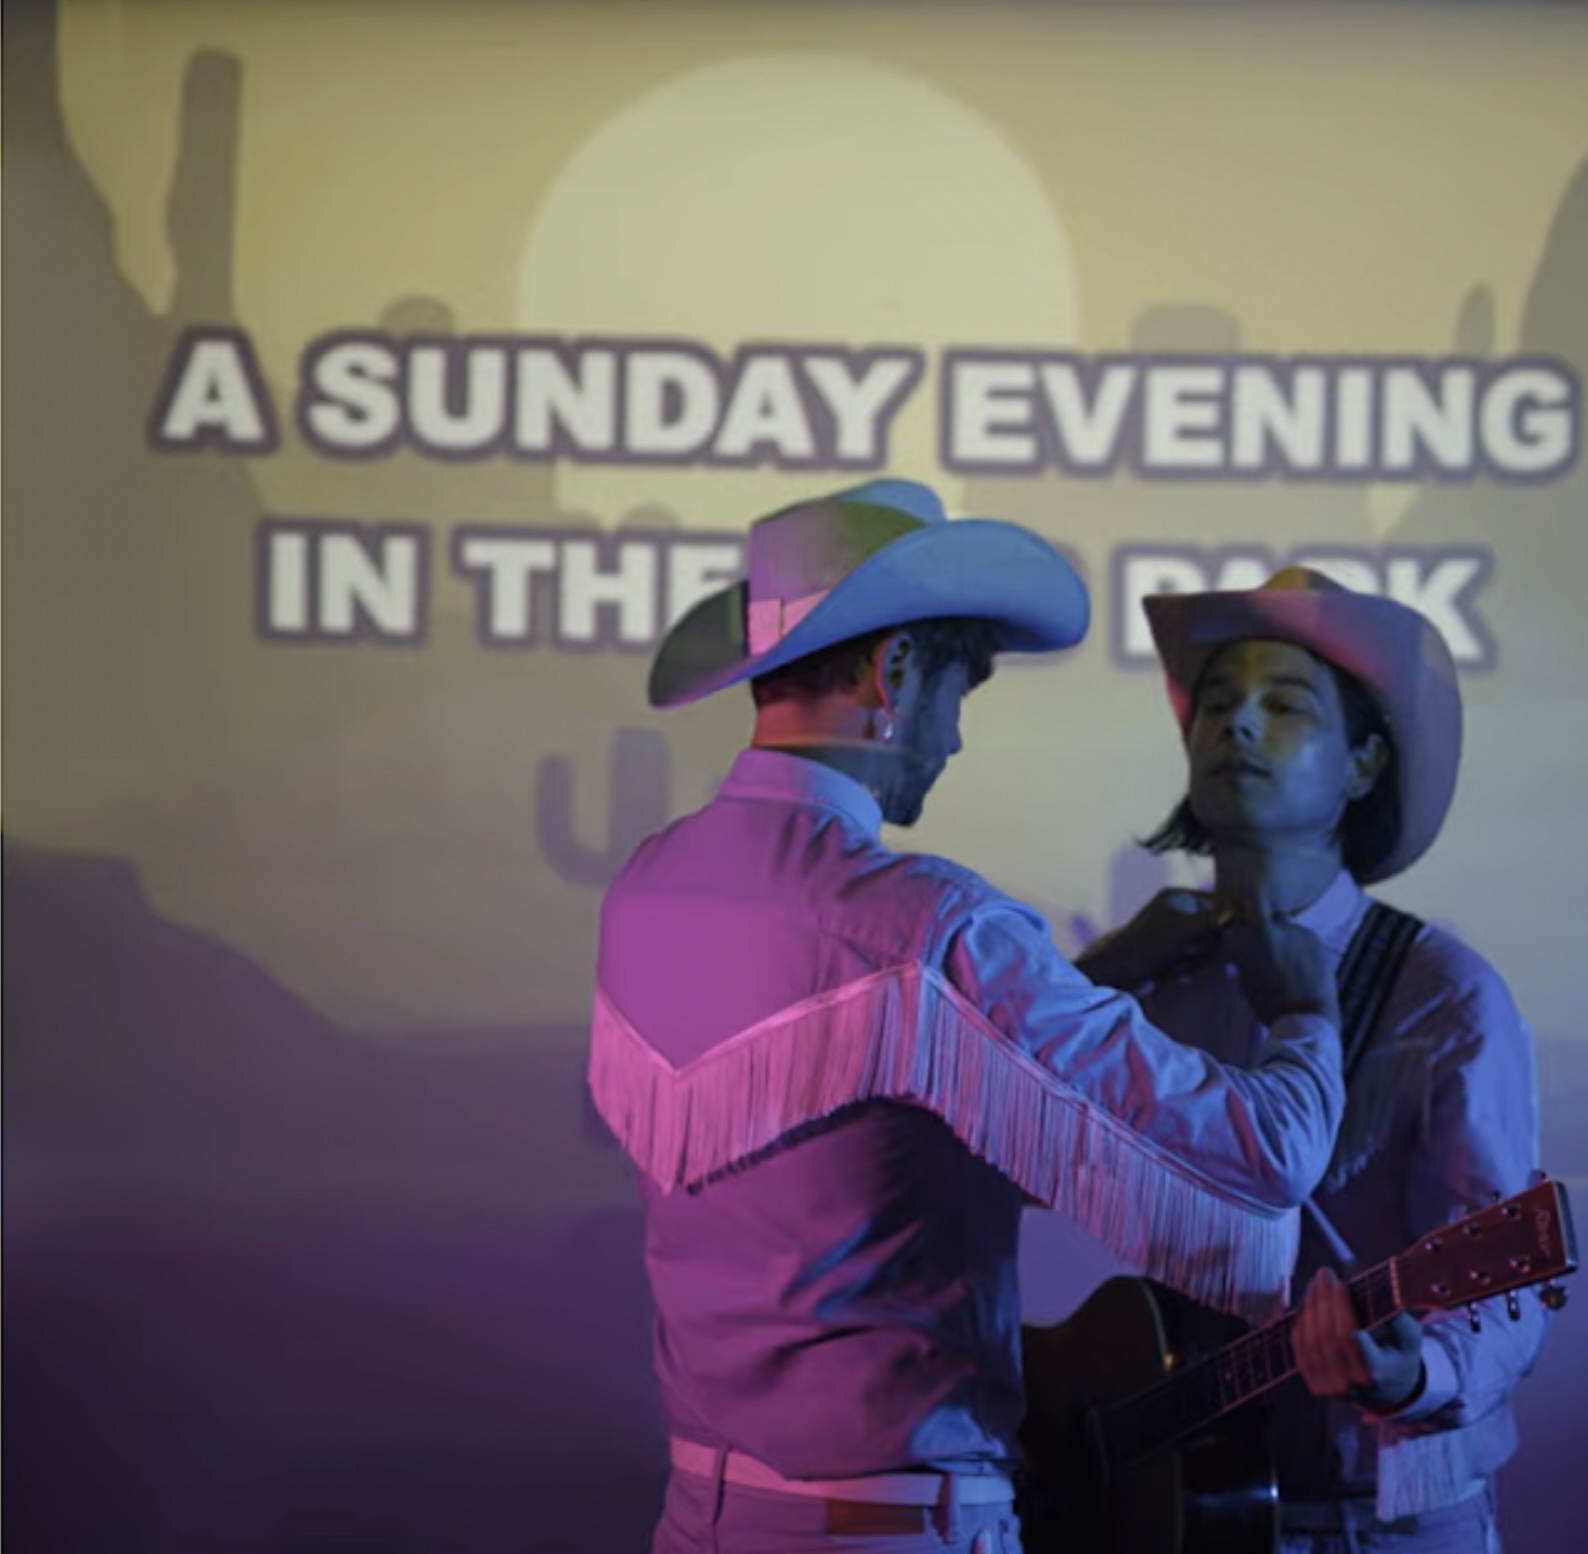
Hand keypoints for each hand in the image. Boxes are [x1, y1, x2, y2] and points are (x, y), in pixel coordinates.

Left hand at [1075, 888, 1222, 989]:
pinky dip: (1187, 968)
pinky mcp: (1172, 952)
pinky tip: (1177, 974)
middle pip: (1215, 927)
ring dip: (1197, 960)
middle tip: (1194, 953)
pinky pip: (1194, 960)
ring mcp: (1175, 932)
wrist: (1118, 973)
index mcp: (1179, 896)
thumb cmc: (1148, 945)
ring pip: (1206, 947)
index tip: (1235, 935)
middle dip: (1208, 946)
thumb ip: (1212, 921)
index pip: (1218, 901)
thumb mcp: (1183, 930)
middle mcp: (1178, 910)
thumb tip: (1237, 915)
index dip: (1228, 919)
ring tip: (1180, 965)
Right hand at [1221, 895, 1339, 1027]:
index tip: (1239, 938)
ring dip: (1281, 931)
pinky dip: (1299, 942)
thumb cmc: (1269, 1005)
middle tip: (1264, 938)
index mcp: (1242, 940)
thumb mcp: (1245, 981)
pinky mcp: (1312, 935)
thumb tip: (1239, 954)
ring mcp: (1291, 929)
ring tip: (1286, 952)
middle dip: (1259, 919)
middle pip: (1258, 909)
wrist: (1306, 1015)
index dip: (1237, 929)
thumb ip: (1242, 960)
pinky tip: (1302, 960)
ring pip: (1282, 921)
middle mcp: (1265, 927)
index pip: (1234, 922)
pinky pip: (1301, 932)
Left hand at [1292, 1267, 1425, 1413]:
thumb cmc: (1400, 1358)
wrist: (1389, 1393)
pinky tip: (1307, 1301)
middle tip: (1324, 1273)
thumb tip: (1380, 1287)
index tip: (1340, 1283)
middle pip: (1327, 1336)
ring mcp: (1329, 1388)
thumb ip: (1397, 1316)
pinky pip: (1300, 1348)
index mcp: (1375, 1374)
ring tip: (1316, 1283)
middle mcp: (1350, 1385)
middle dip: (1323, 1300)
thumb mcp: (1410, 1339)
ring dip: (1309, 1306)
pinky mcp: (1316, 1384)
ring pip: (1310, 1340)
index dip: (1340, 1309)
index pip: (1350, 1339)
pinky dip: (1301, 1321)